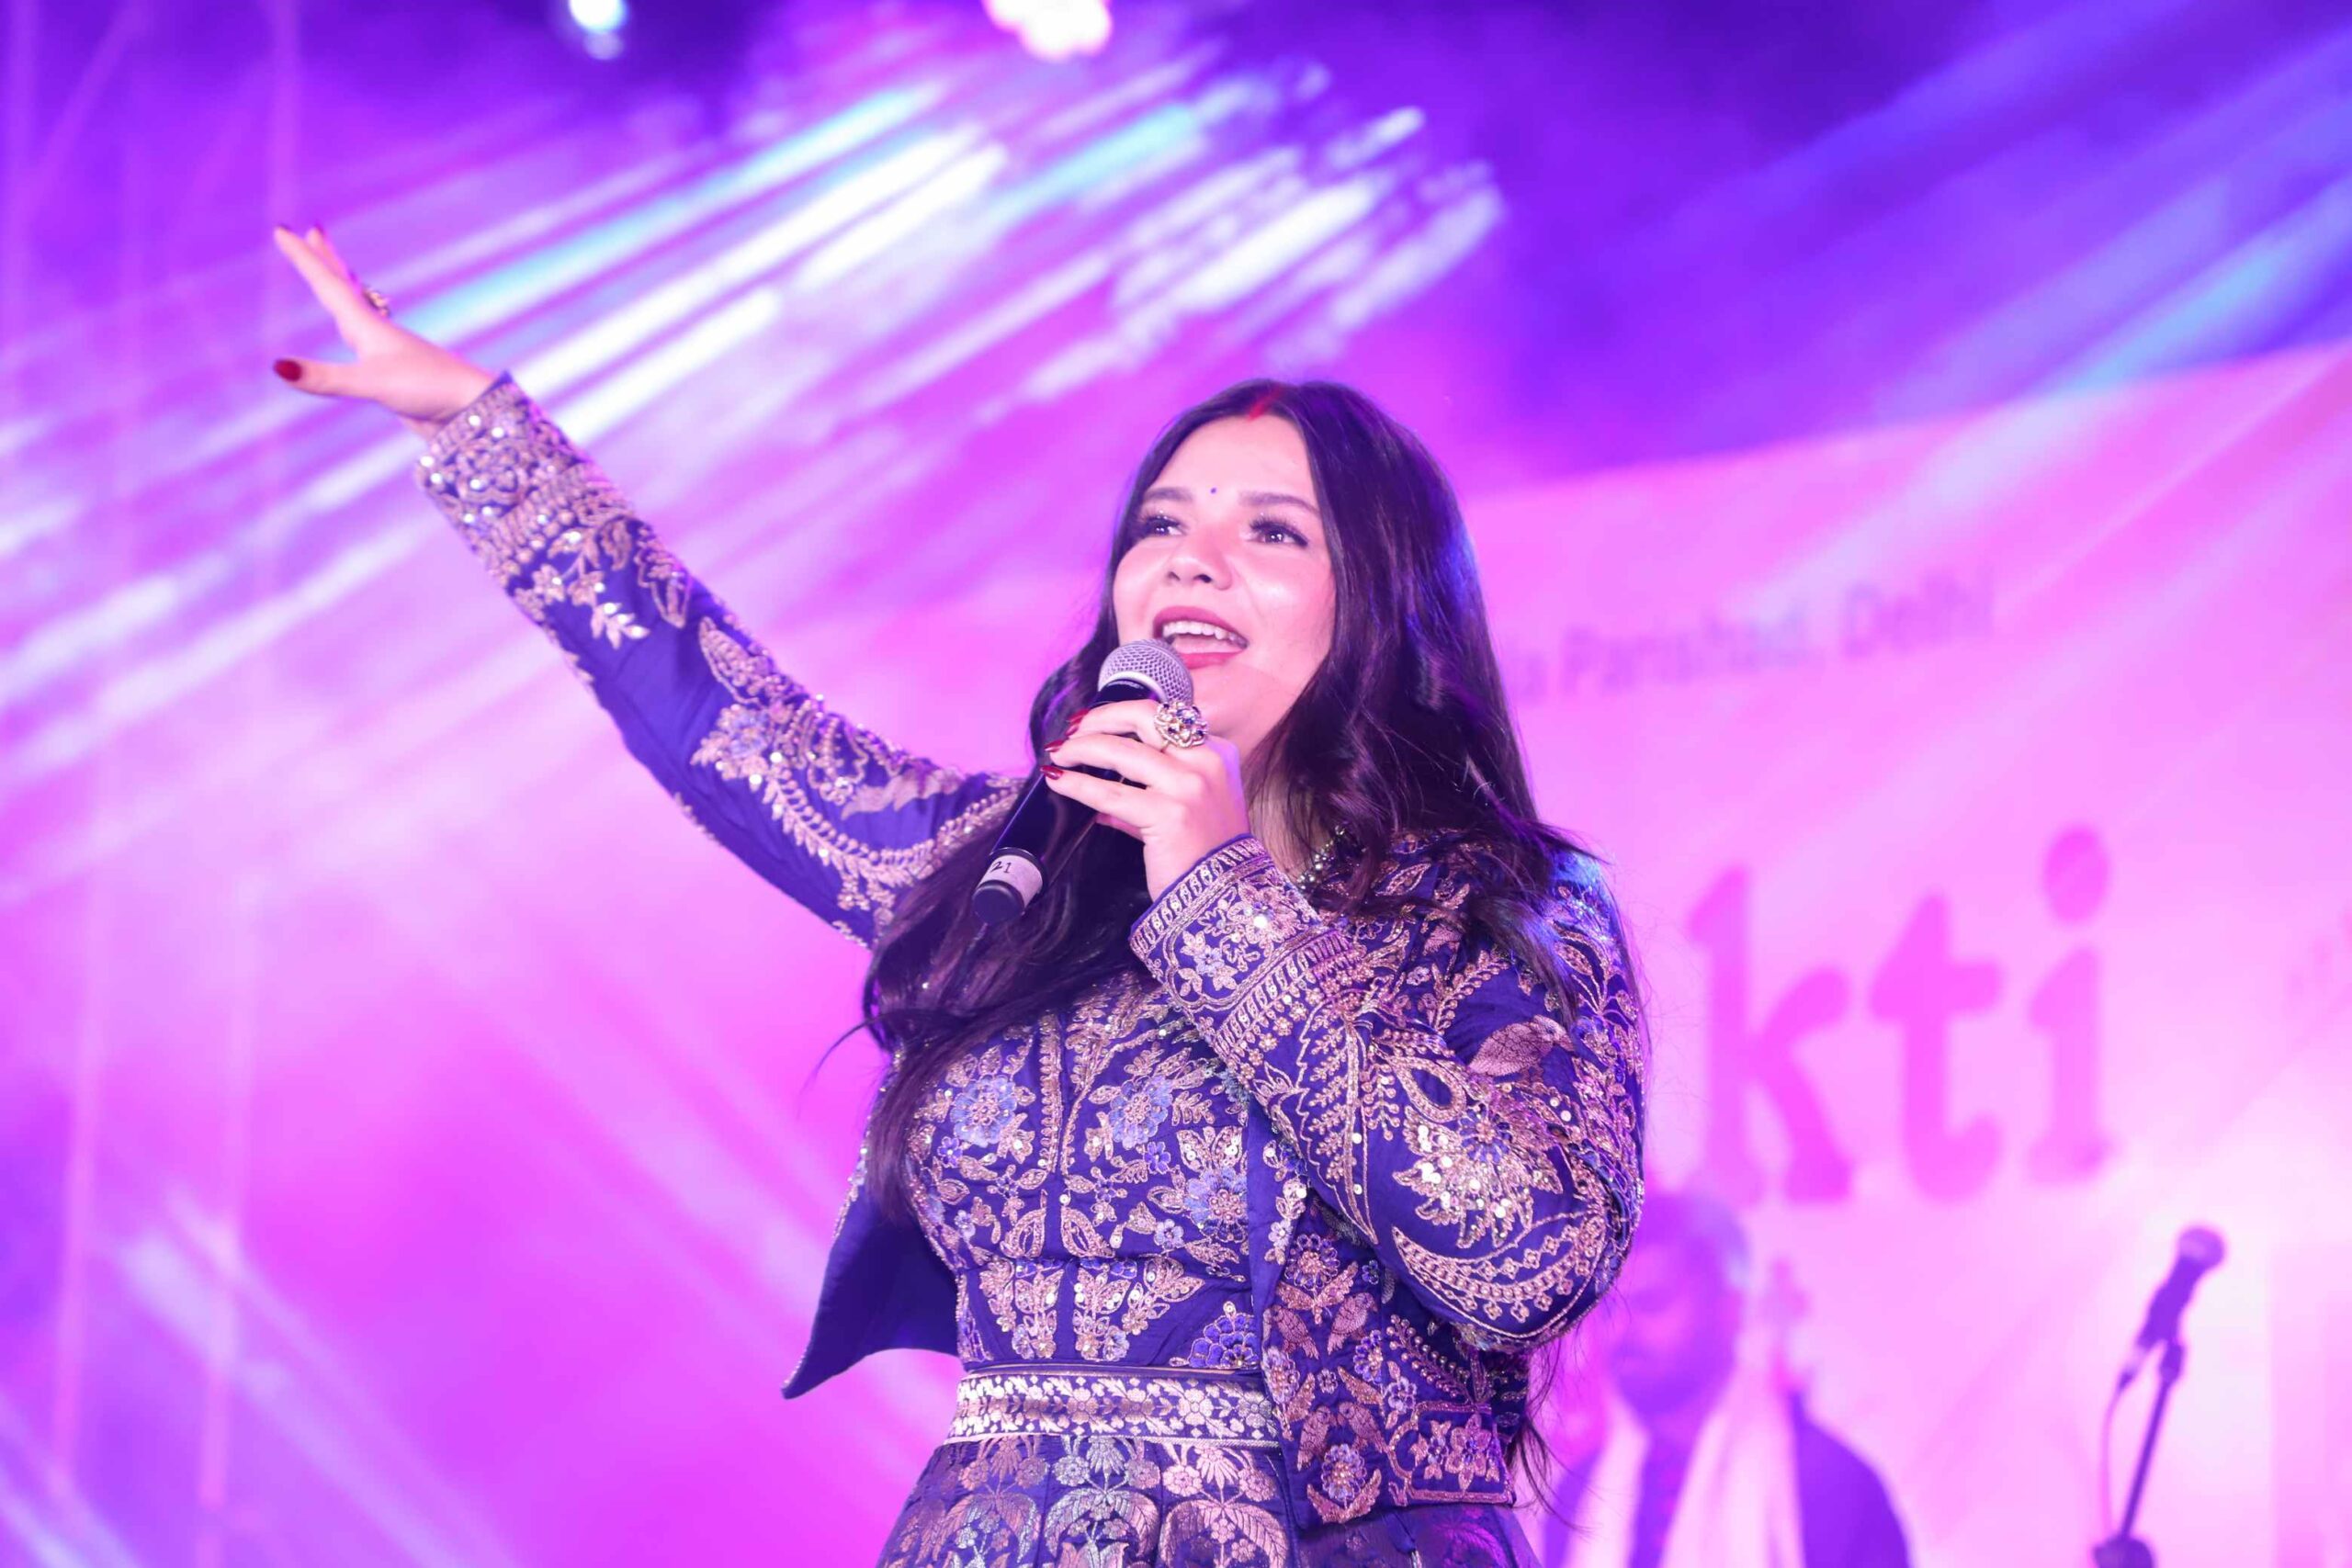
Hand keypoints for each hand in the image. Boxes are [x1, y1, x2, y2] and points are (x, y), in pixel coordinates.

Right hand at [268, 225, 496, 439]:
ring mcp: (386, 350)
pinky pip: (363, 339)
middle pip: (345, 286)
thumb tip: (279, 367)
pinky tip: (356, 335)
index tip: (283, 230)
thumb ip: (326, 377)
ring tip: (331, 274)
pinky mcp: (393, 371)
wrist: (471, 409)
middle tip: (313, 231)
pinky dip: (352, 325)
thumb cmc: (427, 389)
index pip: (327, 284)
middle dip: (326, 259)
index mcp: (367, 326)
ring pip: (355, 309)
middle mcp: (375, 331)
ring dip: (340, 287)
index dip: (303, 258)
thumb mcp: (372, 383)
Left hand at [1042, 699, 1252, 899]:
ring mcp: (1189, 786)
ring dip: (1081, 748)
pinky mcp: (1168, 814)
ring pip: (1120, 750)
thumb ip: (1151, 796)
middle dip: (1100, 718)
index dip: (1121, 714)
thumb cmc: (1208, 856)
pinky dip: (1078, 784)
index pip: (1163, 717)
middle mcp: (1205, 762)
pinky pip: (1109, 793)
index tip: (1093, 723)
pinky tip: (1059, 781)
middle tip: (1072, 730)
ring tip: (1059, 755)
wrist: (1226, 897)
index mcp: (1216, 754)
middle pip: (1143, 717)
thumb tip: (1103, 796)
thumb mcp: (1190, 810)